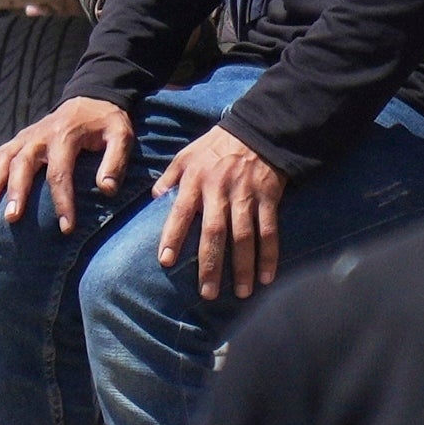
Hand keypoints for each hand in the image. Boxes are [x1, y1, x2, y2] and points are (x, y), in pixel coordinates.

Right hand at [0, 96, 137, 231]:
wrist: (90, 99)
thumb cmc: (106, 123)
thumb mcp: (121, 136)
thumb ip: (115, 161)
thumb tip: (106, 190)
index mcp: (66, 137)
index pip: (60, 173)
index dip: (62, 202)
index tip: (66, 228)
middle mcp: (41, 136)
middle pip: (23, 164)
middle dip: (16, 192)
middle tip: (12, 217)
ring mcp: (27, 136)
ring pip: (5, 157)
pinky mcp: (20, 139)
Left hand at [152, 123, 290, 299]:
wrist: (257, 131)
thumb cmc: (216, 147)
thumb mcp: (185, 155)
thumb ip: (169, 177)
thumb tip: (153, 197)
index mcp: (196, 181)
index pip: (181, 213)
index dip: (173, 237)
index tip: (167, 261)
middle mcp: (220, 191)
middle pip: (214, 233)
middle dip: (211, 265)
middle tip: (208, 293)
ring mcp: (246, 197)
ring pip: (244, 238)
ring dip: (243, 267)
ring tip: (242, 293)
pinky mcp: (269, 199)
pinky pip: (270, 232)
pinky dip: (269, 255)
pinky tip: (267, 277)